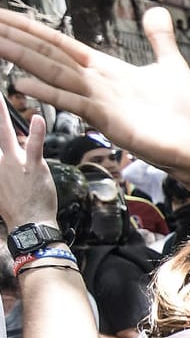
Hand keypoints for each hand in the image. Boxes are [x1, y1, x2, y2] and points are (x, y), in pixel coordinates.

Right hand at [0, 7, 189, 183]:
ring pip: (55, 74)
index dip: (30, 29)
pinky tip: (23, 84)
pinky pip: (75, 103)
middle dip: (16, 38)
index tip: (2, 16)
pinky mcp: (110, 121)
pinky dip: (50, 93)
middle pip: (48, 55)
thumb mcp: (171, 66)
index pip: (58, 44)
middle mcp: (95, 84)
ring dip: (24, 58)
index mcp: (105, 69)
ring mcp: (100, 102)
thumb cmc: (184, 114)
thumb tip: (156, 11)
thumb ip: (160, 39)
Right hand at [0, 113, 56, 229]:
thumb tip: (3, 160)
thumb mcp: (1, 188)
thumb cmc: (17, 207)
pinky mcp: (33, 166)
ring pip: (5, 134)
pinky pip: (34, 145)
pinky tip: (37, 118)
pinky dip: (36, 132)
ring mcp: (14, 163)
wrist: (29, 223)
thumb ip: (2, 170)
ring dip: (0, 114)